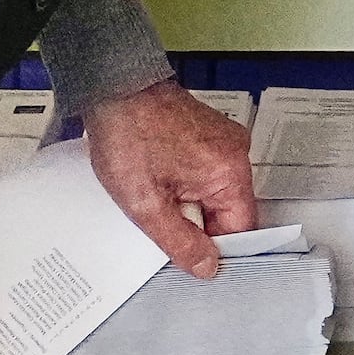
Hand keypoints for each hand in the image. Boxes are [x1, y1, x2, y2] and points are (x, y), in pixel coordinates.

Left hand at [83, 80, 256, 275]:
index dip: (213, 246)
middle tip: (161, 212)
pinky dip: (185, 183)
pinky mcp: (210, 134)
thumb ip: (180, 243)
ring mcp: (224, 141)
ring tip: (156, 187)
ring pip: (215, 194)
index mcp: (230, 171)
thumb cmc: (127, 132)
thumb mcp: (146, 204)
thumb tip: (207, 267)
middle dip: (195, 222)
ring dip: (187, 202)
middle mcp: (236, 153)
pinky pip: (207, 173)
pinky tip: (160, 175)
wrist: (113, 88)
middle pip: (228, 212)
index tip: (189, 252)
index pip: (241, 230)